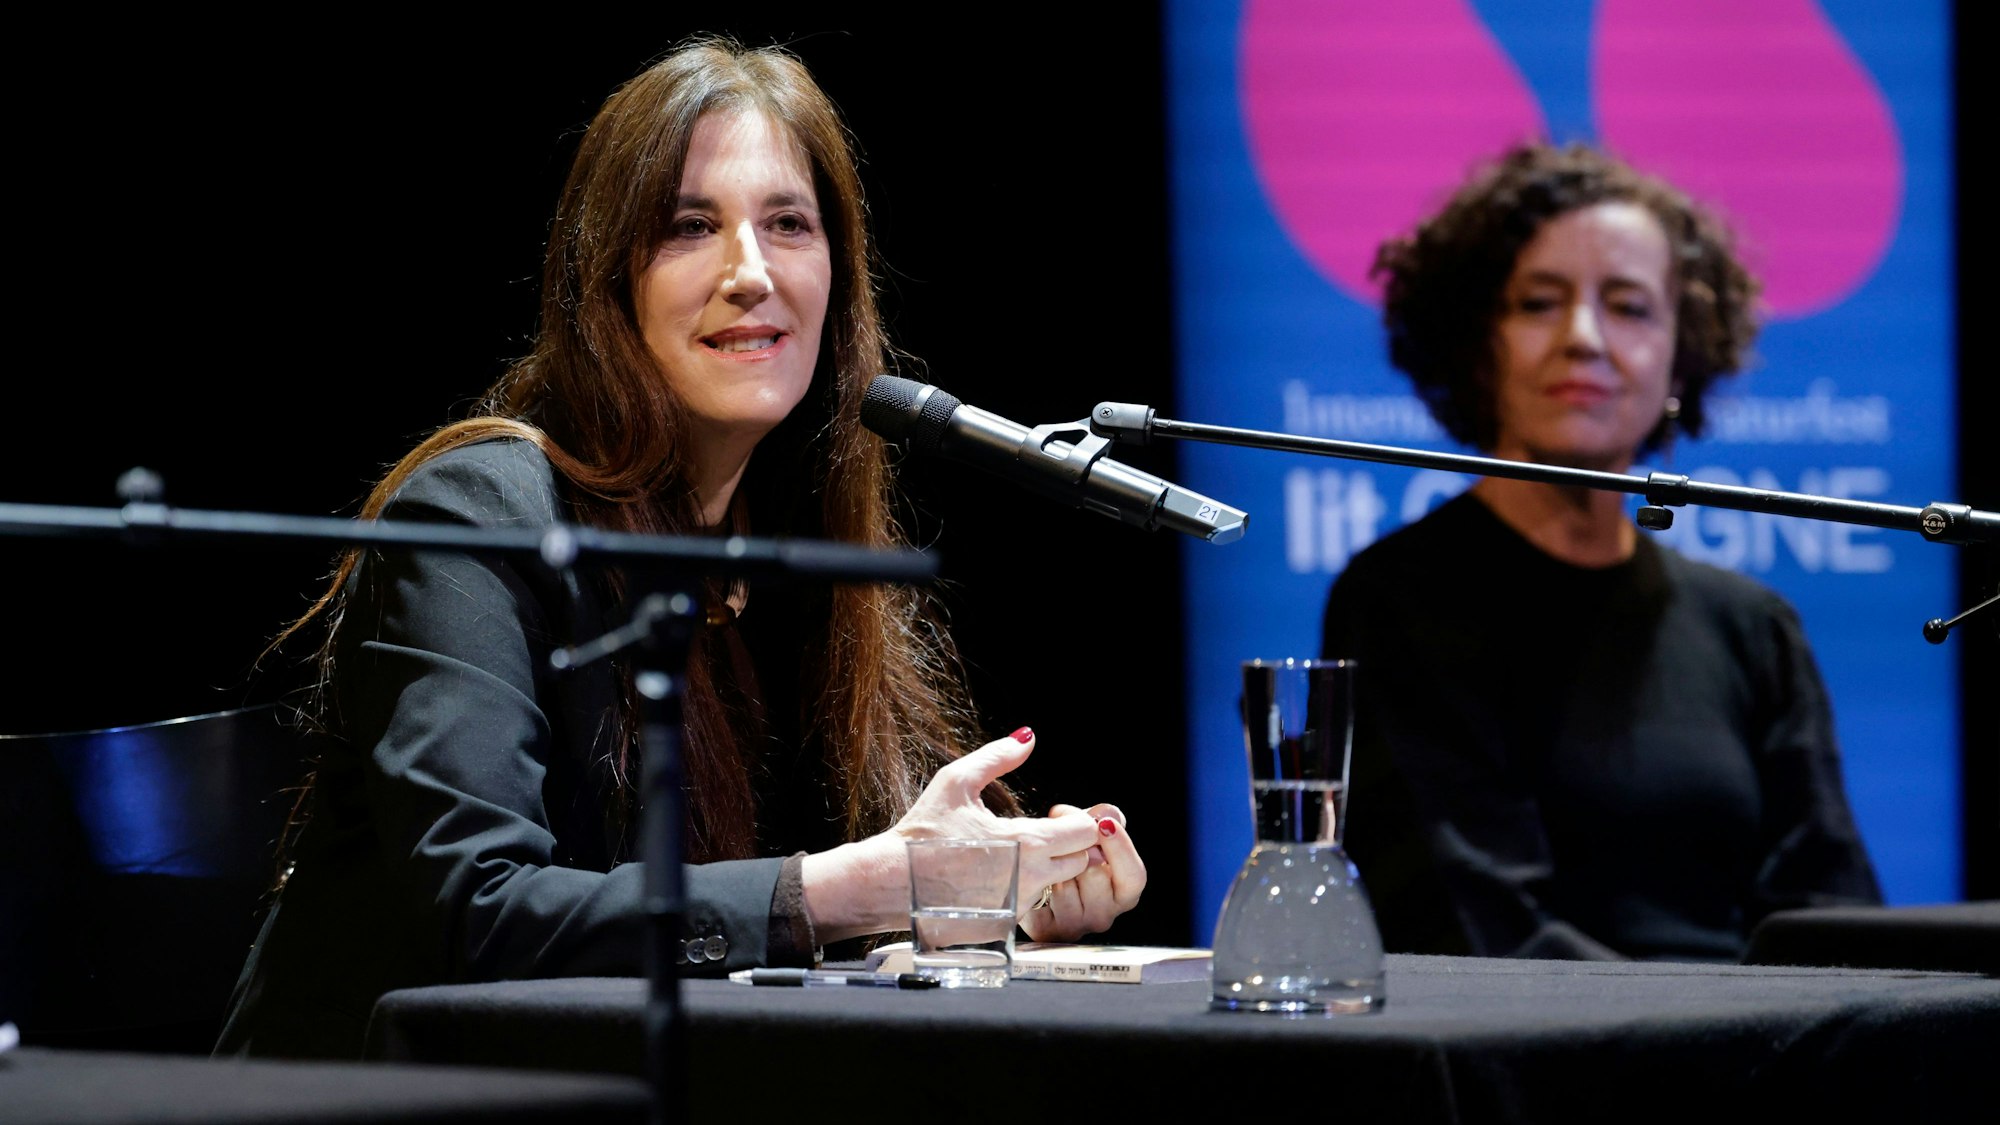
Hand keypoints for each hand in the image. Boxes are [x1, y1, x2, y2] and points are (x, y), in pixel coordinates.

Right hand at [802, 727, 1102, 940]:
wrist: (890, 883)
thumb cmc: (921, 832)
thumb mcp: (956, 782)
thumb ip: (997, 757)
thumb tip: (1027, 737)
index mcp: (1025, 842)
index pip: (1086, 833)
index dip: (1075, 820)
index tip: (1051, 817)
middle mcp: (1029, 879)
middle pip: (1081, 861)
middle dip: (1069, 846)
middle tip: (1036, 836)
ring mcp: (1018, 907)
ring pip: (1058, 886)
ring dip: (1048, 871)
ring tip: (1011, 858)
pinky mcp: (1005, 927)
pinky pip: (1031, 907)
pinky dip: (1024, 893)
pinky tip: (995, 880)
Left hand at [1020, 801, 1145, 941]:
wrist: (1033, 875)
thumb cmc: (1070, 854)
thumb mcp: (1088, 832)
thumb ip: (1101, 820)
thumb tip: (1109, 814)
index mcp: (1123, 892)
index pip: (1134, 876)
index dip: (1122, 849)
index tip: (1105, 825)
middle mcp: (1104, 915)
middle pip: (1097, 874)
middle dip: (1080, 850)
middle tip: (1070, 841)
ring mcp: (1077, 926)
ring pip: (1068, 884)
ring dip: (1057, 865)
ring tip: (1054, 863)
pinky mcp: (1048, 930)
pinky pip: (1046, 896)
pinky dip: (1041, 881)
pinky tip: (1042, 879)